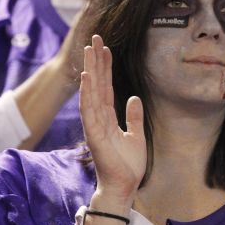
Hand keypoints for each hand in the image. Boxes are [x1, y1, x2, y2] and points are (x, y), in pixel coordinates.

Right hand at [79, 34, 145, 199]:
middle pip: (97, 83)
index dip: (105, 67)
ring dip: (91, 69)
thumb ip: (133, 117)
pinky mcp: (94, 133)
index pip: (106, 86)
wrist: (124, 186)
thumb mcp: (136, 135)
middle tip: (95, 38)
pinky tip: (87, 77)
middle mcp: (99, 117)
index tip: (104, 48)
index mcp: (108, 117)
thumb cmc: (128, 165)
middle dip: (96, 60)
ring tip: (90, 49)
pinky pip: (89, 109)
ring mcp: (95, 124)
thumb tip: (134, 97)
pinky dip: (88, 93)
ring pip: (92, 91)